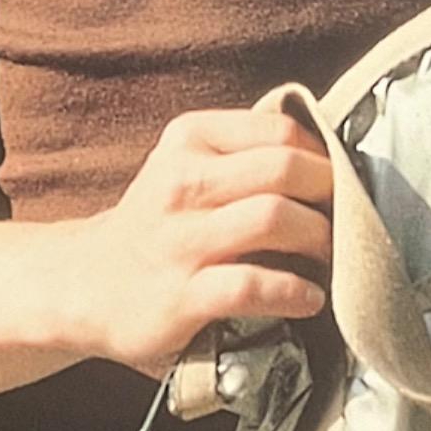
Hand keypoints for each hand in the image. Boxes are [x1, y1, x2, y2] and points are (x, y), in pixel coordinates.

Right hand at [71, 106, 332, 379]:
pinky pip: (253, 285)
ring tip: (328, 259)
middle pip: (285, 168)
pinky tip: (308, 299)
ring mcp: (179, 239)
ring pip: (273, 218)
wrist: (85, 284)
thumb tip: (332, 161)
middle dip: (331, 195)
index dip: (325, 157)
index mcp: (189, 138)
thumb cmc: (157, 224)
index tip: (339, 184)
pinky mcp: (181, 294)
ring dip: (319, 240)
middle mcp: (181, 181)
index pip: (280, 131)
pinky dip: (294, 291)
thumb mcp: (185, 166)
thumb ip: (243, 155)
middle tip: (345, 222)